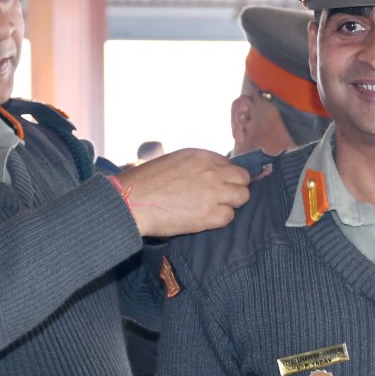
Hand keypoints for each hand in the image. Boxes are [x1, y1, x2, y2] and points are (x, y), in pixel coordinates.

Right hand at [114, 149, 249, 236]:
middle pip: (243, 179)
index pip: (230, 164)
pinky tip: (205, 219)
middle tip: (223, 197)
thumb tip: (212, 174)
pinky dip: (220, 219)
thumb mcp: (174, 161)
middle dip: (235, 188)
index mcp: (201, 156)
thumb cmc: (146, 182)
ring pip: (242, 197)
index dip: (225, 176)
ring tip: (214, 209)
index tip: (218, 184)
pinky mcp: (210, 215)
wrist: (131, 201)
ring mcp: (213, 193)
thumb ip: (196, 166)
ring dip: (230, 204)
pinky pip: (229, 217)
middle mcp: (212, 171)